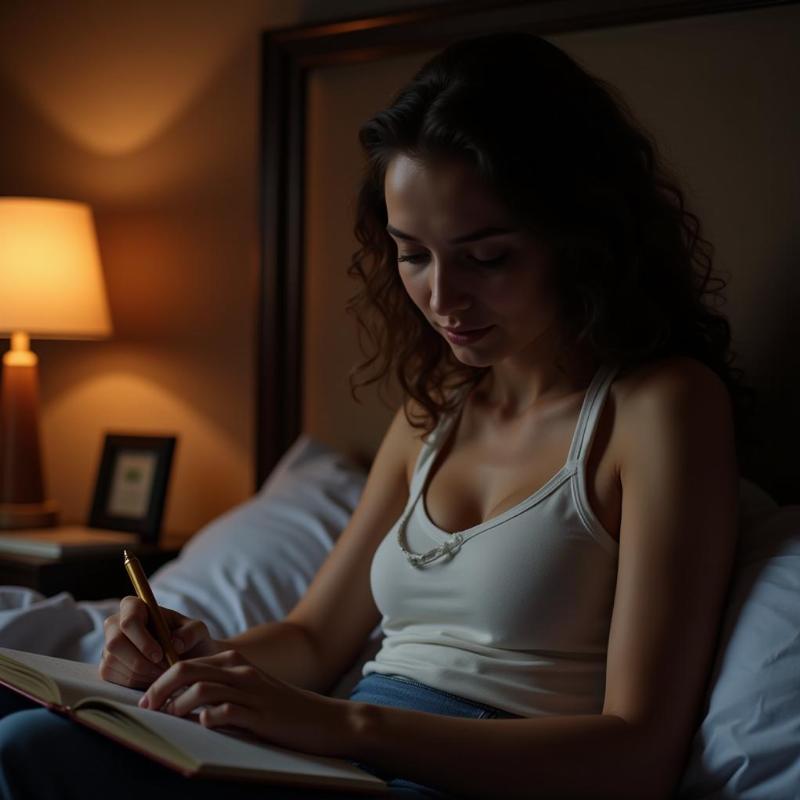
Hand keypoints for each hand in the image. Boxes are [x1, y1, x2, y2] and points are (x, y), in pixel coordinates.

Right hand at [100, 595, 222, 687]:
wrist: (185, 659)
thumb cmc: (189, 640)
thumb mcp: (198, 631)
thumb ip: (191, 632)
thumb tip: (175, 643)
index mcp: (134, 607)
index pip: (129, 620)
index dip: (142, 639)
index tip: (160, 654)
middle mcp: (115, 624)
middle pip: (115, 643)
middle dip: (140, 661)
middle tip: (163, 669)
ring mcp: (108, 647)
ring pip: (114, 663)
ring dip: (142, 674)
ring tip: (163, 672)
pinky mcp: (107, 668)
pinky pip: (114, 679)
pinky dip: (136, 683)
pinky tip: (152, 678)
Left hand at [138, 649, 348, 756]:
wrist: (323, 720)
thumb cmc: (282, 709)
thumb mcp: (251, 691)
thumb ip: (222, 690)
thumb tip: (182, 703)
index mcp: (236, 663)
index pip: (188, 662)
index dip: (161, 679)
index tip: (148, 699)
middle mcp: (241, 672)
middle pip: (187, 670)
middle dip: (160, 688)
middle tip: (146, 708)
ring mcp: (251, 692)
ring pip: (202, 689)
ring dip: (178, 704)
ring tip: (170, 718)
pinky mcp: (259, 715)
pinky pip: (225, 712)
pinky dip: (208, 719)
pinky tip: (204, 726)